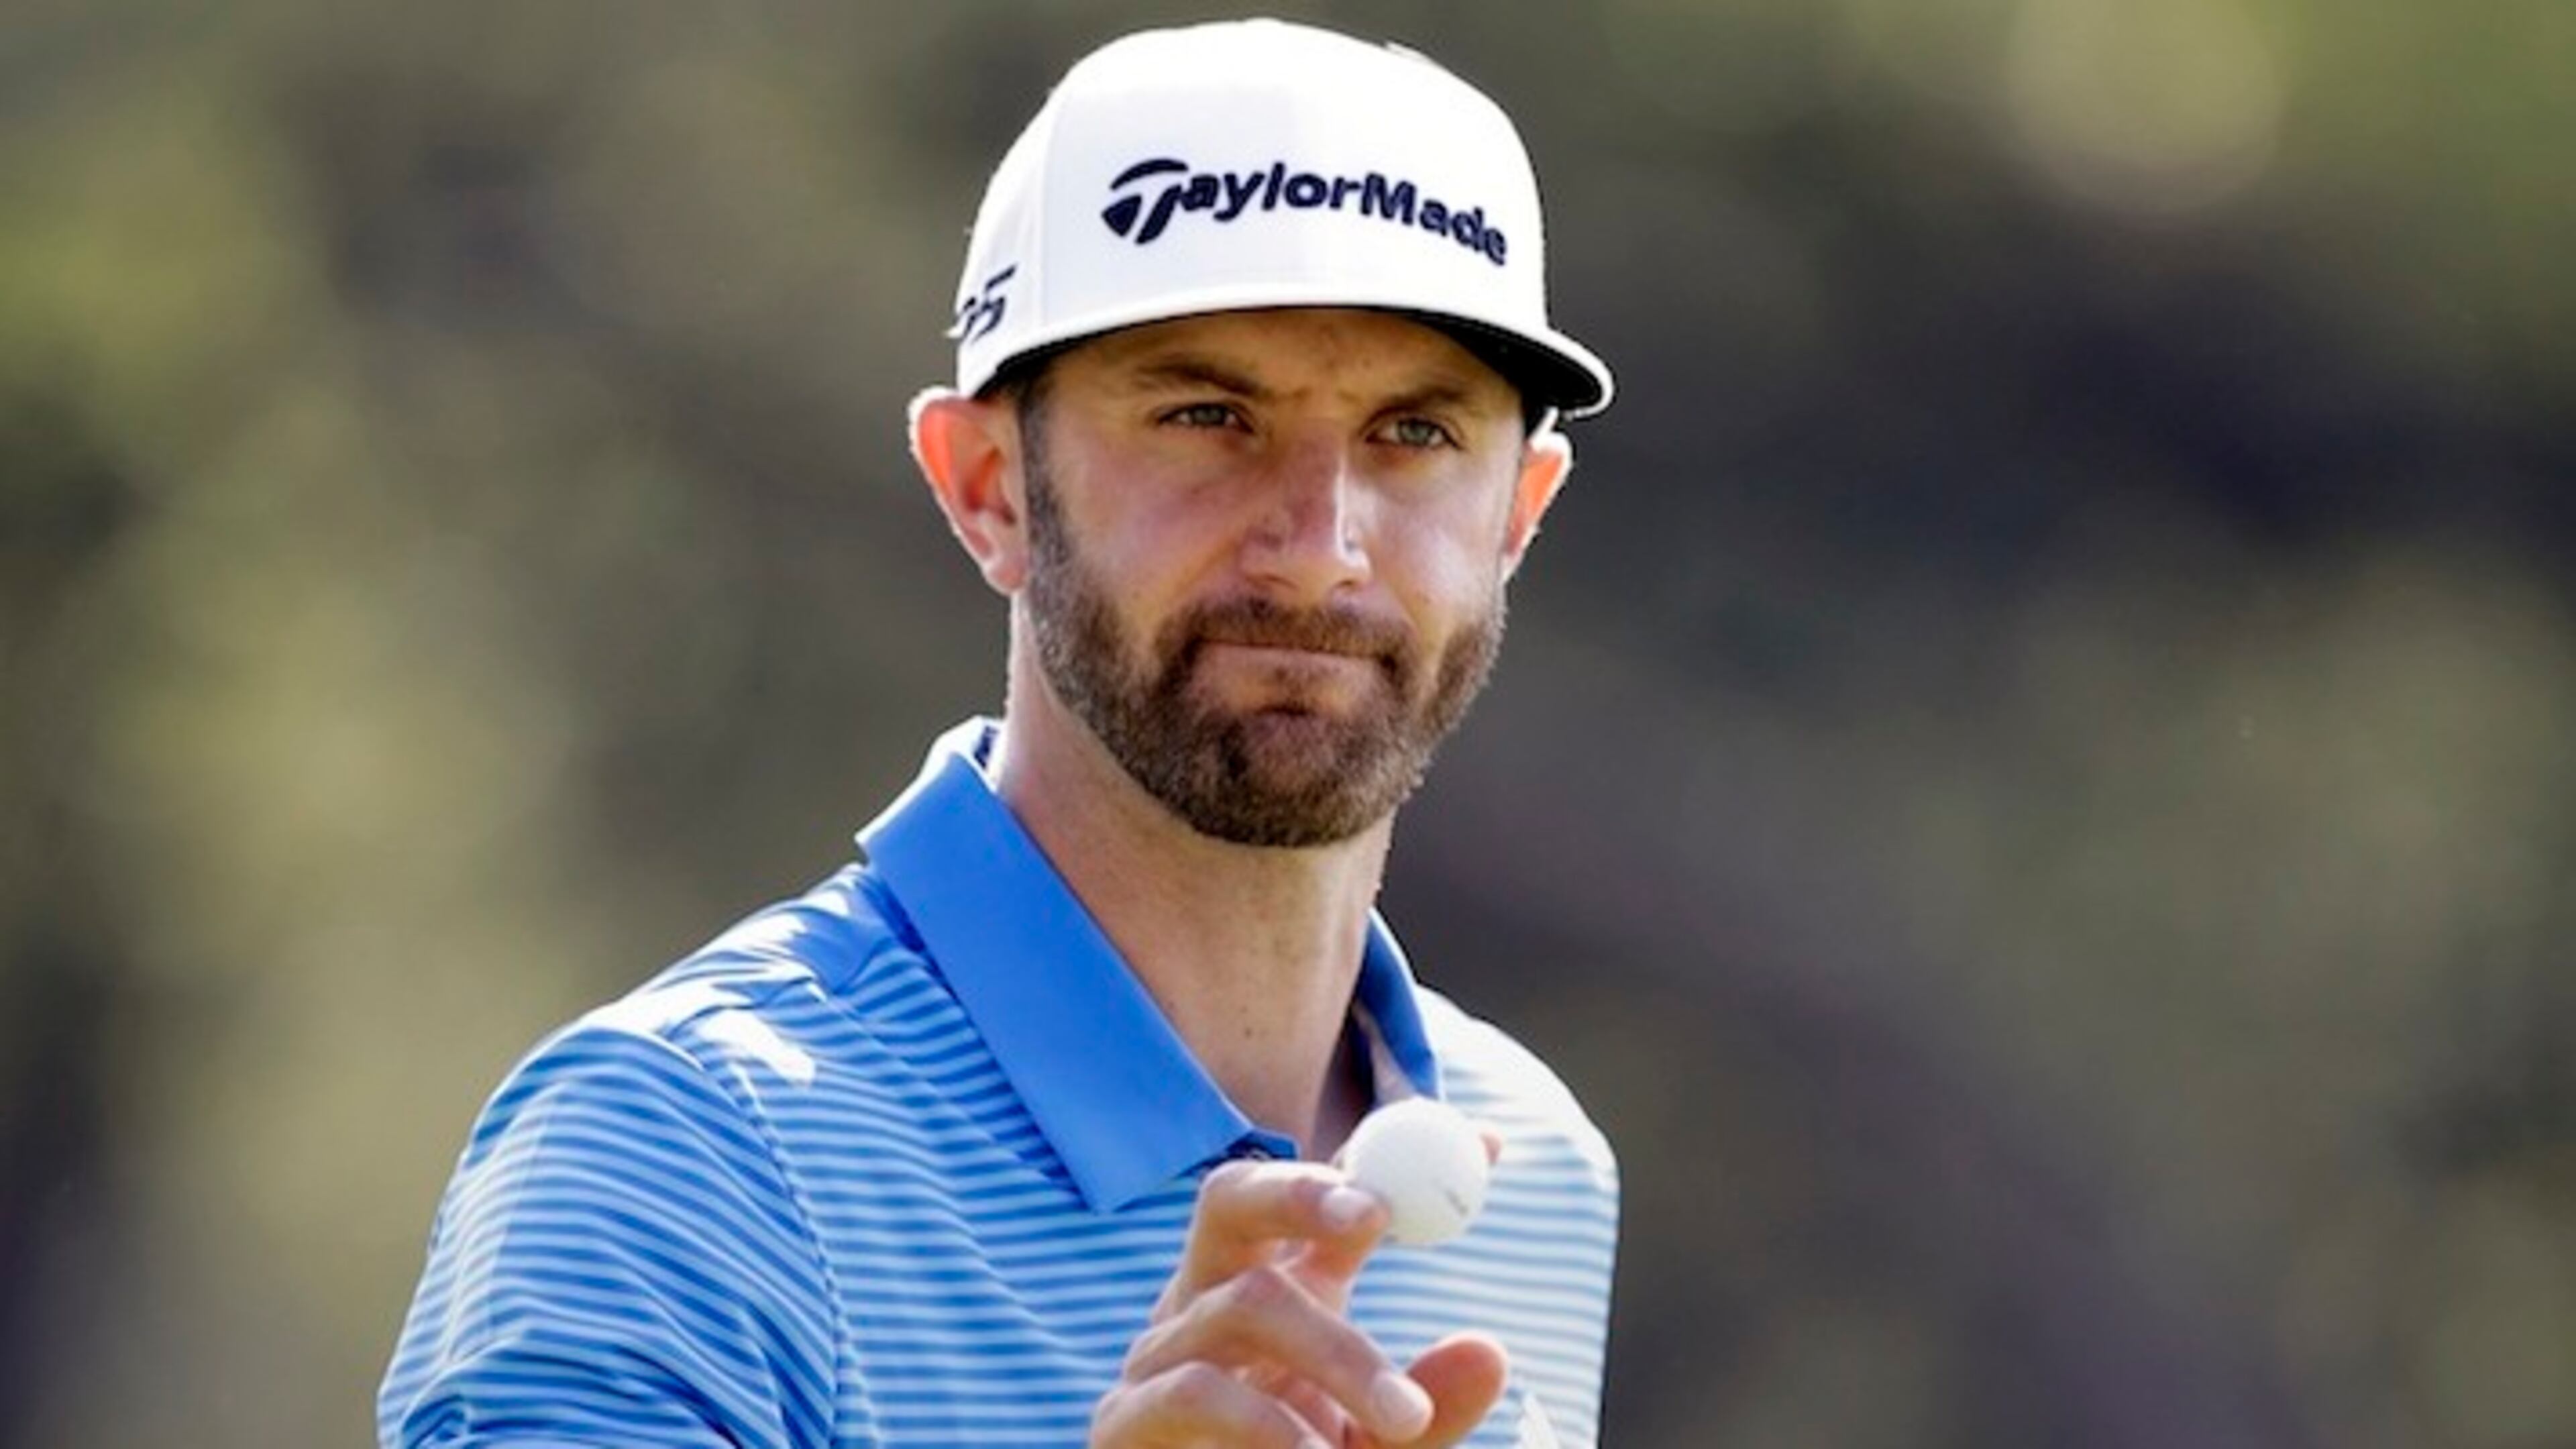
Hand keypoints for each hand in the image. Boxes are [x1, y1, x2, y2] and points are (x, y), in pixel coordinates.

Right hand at [1090, 1158, 1509, 1446]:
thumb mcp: (1380, 1443)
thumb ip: (1432, 1404)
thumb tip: (1489, 1351)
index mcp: (1277, 1288)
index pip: (1322, 1198)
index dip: (1385, 1163)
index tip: (1478, 1147)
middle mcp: (1211, 1301)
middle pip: (1232, 1197)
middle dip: (1302, 1189)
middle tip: (1375, 1214)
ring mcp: (1160, 1354)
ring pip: (1245, 1304)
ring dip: (1338, 1355)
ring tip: (1404, 1420)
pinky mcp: (1126, 1417)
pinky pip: (1196, 1390)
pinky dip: (1268, 1424)